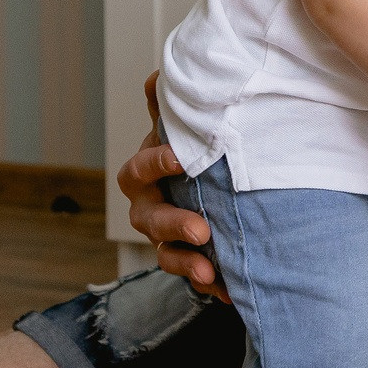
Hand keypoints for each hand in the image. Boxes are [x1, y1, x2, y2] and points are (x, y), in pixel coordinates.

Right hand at [119, 72, 226, 300]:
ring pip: (166, 254)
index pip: (140, 169)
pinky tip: (228, 291)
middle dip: (173, 225)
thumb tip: (156, 76)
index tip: (180, 158)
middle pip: (149, 219)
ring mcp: (167, 238)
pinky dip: (208, 284)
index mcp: (147, 173)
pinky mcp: (188, 261)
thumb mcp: (186, 129)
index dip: (155, 163)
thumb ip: (172, 108)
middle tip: (201, 230)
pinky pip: (192, 277)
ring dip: (185, 263)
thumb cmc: (195, 152)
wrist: (218, 186)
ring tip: (209, 271)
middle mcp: (149, 207)